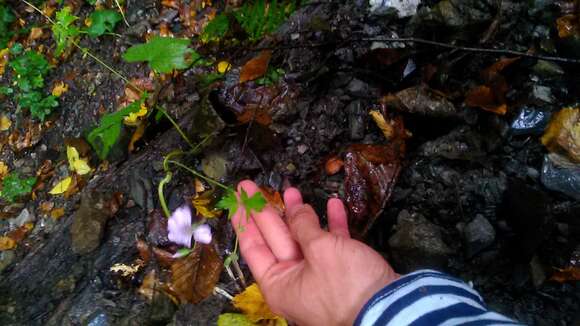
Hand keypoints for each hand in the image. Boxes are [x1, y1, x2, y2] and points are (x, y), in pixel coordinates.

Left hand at [231, 180, 398, 325]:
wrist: (391, 312)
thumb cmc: (347, 284)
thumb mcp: (321, 250)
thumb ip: (303, 226)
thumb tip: (294, 211)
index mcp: (279, 283)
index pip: (253, 245)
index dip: (245, 218)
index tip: (237, 196)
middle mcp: (294, 282)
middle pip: (275, 240)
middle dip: (268, 211)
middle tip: (253, 186)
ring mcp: (318, 278)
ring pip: (304, 240)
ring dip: (301, 215)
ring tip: (292, 190)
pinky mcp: (342, 274)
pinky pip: (331, 246)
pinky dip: (331, 227)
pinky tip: (334, 205)